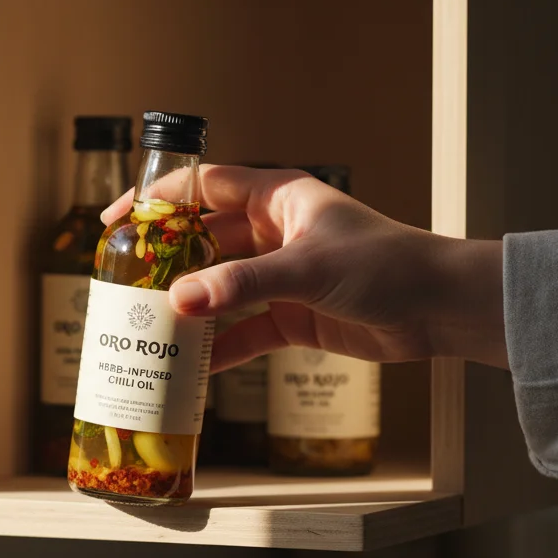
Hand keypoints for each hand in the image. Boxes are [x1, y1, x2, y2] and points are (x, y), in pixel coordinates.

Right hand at [101, 166, 508, 371]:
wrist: (440, 308)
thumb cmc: (386, 266)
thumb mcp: (307, 269)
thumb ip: (241, 285)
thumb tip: (179, 302)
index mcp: (278, 198)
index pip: (204, 188)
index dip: (157, 201)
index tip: (117, 220)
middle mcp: (275, 233)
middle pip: (204, 241)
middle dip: (165, 262)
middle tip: (123, 284)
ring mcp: (283, 276)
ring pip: (220, 288)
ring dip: (189, 308)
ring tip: (146, 327)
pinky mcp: (294, 316)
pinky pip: (244, 331)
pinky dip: (220, 348)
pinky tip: (193, 368)